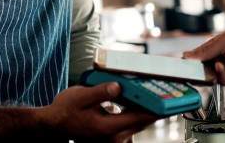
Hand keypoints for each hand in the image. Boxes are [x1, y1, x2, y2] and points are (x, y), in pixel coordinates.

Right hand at [45, 83, 159, 142]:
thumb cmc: (66, 110)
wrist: (54, 126)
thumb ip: (100, 92)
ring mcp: (114, 141)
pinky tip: (136, 102)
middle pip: (143, 121)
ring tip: (152, 95)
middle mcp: (114, 138)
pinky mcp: (113, 139)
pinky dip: (135, 115)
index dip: (157, 108)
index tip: (170, 98)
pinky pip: (131, 127)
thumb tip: (118, 86)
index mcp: (107, 128)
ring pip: (138, 124)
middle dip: (153, 106)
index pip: (140, 117)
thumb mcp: (80, 96)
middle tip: (164, 90)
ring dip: (144, 111)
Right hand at [183, 27, 224, 87]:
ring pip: (210, 77)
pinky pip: (222, 81)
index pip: (198, 56)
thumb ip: (206, 49)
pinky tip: (219, 67)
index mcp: (216, 48)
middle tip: (189, 70)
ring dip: (206, 74)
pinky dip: (219, 75)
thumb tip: (188, 55)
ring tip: (204, 69)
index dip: (190, 60)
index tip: (181, 63)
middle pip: (202, 69)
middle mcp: (219, 60)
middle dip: (195, 70)